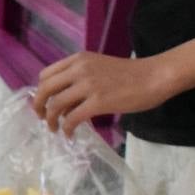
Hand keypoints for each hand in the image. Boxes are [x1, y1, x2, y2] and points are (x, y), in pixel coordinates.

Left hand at [33, 52, 175, 134]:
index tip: (44, 104)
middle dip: (38, 107)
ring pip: (55, 105)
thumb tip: (62, 101)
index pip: (46, 75)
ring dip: (51, 121)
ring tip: (55, 129)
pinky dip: (66, 129)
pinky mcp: (98, 101)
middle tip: (42, 118)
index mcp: (79, 60)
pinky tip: (70, 134)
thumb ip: (79, 79)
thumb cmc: (130, 74)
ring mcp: (88, 85)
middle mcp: (80, 69)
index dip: (40, 92)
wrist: (155, 76)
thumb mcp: (98, 67)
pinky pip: (71, 118)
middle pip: (45, 89)